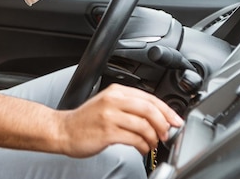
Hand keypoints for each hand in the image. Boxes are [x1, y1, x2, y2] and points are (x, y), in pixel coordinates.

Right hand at [60, 83, 182, 156]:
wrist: (64, 130)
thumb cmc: (86, 120)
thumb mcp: (107, 104)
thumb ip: (129, 106)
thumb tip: (157, 116)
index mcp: (115, 91)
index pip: (149, 98)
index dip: (167, 110)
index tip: (176, 121)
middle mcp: (113, 100)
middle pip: (149, 109)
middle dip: (164, 124)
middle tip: (166, 134)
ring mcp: (109, 116)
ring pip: (144, 125)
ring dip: (154, 138)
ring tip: (152, 143)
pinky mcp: (107, 132)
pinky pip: (134, 139)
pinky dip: (143, 146)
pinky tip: (142, 148)